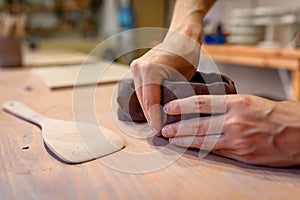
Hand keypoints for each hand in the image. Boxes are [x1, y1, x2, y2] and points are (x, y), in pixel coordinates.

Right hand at [130, 30, 199, 132]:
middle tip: (159, 133)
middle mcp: (138, 68)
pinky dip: (148, 102)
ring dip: (149, 111)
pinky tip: (155, 112)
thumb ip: (175, 97)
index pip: (150, 102)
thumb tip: (170, 118)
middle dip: (151, 118)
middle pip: (143, 101)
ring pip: (141, 97)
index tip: (160, 132)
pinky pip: (142, 90)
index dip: (155, 120)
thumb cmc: (188, 52)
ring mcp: (136, 68)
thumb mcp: (185, 77)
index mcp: (149, 70)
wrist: (182, 36)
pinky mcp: (139, 70)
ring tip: (158, 126)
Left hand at [161, 94, 299, 166]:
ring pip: (204, 140)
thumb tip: (203, 110)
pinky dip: (201, 150)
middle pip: (198, 124)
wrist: (299, 132)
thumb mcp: (248, 102)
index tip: (169, 108)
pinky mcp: (242, 155)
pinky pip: (217, 152)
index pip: (202, 103)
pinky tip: (191, 149)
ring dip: (185, 140)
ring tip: (172, 139)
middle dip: (178, 127)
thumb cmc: (274, 114)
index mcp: (236, 103)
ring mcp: (237, 139)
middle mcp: (234, 120)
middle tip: (164, 129)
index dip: (182, 105)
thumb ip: (226, 106)